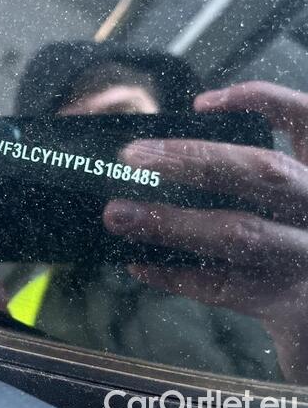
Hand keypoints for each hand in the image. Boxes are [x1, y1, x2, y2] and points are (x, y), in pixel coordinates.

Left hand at [102, 81, 307, 382]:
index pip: (304, 118)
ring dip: (171, 222)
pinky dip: (175, 275)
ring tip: (117, 215)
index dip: (260, 100)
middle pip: (263, 171)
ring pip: (240, 232)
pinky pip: (226, 288)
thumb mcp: (292, 196)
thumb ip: (255, 177)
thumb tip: (166, 157)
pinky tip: (136, 264)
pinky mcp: (295, 307)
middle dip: (194, 160)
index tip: (200, 104)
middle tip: (131, 156)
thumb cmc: (293, 241)